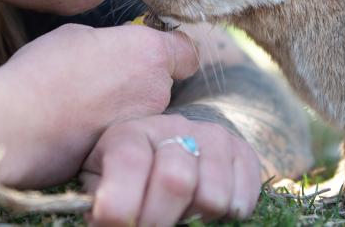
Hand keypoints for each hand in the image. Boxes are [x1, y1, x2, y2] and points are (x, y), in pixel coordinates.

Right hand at [0, 23, 198, 186]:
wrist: (18, 125)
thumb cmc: (45, 71)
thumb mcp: (78, 35)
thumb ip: (110, 42)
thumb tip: (113, 50)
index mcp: (150, 52)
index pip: (186, 52)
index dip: (170, 51)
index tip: (150, 51)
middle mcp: (158, 89)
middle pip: (163, 82)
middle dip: (140, 81)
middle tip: (104, 79)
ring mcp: (145, 125)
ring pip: (145, 110)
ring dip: (125, 108)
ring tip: (86, 105)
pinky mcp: (127, 152)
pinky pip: (126, 133)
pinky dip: (110, 130)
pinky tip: (82, 127)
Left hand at [79, 113, 261, 226]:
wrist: (168, 149)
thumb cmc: (126, 179)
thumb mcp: (101, 186)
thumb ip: (103, 202)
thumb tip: (109, 219)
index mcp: (130, 134)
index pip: (129, 161)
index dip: (121, 206)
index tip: (118, 226)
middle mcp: (172, 127)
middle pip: (176, 180)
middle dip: (159, 221)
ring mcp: (211, 136)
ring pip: (213, 195)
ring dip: (196, 220)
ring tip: (180, 219)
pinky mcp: (241, 151)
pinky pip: (244, 197)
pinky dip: (228, 216)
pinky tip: (206, 213)